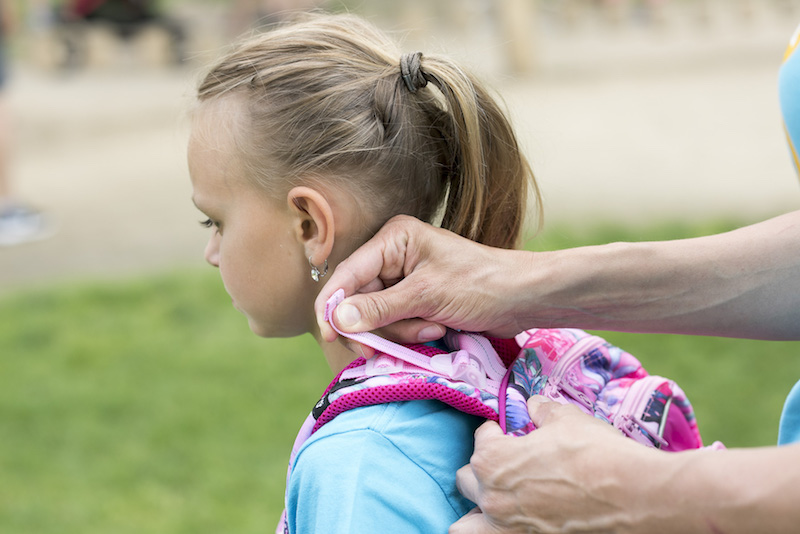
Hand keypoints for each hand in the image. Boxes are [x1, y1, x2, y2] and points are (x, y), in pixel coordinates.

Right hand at [315, 215, 529, 346]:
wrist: (522, 299)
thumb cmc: (480, 285)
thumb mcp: (427, 295)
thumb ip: (380, 308)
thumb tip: (337, 319)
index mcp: (393, 239)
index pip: (349, 273)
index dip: (333, 305)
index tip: (330, 335)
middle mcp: (393, 257)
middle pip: (359, 300)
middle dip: (379, 325)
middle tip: (394, 343)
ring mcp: (403, 281)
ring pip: (376, 318)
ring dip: (400, 332)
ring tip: (431, 329)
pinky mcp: (414, 302)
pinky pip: (394, 325)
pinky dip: (409, 334)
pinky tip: (435, 331)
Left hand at [451, 396, 653, 533]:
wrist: (634, 497)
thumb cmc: (596, 454)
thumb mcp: (566, 420)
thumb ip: (542, 411)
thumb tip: (535, 406)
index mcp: (492, 461)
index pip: (481, 440)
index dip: (497, 431)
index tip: (511, 430)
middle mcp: (491, 498)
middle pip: (467, 480)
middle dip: (483, 468)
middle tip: (508, 463)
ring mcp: (507, 528)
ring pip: (465, 525)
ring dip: (476, 512)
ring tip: (497, 502)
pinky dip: (498, 530)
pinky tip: (516, 521)